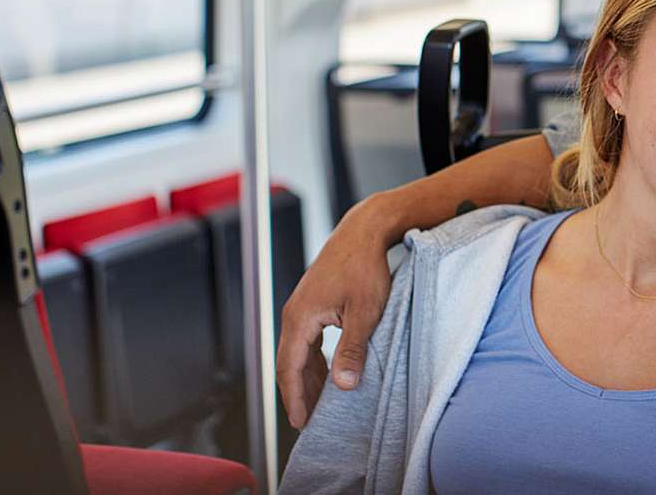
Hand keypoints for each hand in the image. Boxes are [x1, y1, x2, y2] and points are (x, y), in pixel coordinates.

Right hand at [276, 197, 395, 428]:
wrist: (364, 232)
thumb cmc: (366, 268)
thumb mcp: (364, 313)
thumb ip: (351, 350)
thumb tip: (343, 385)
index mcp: (300, 318)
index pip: (290, 367)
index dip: (294, 398)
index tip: (301, 423)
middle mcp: (294, 314)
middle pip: (289, 363)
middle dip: (299, 393)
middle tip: (309, 422)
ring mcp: (302, 308)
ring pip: (299, 352)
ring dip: (308, 378)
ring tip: (319, 406)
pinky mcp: (313, 304)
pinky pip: (308, 340)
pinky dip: (315, 361)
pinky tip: (327, 375)